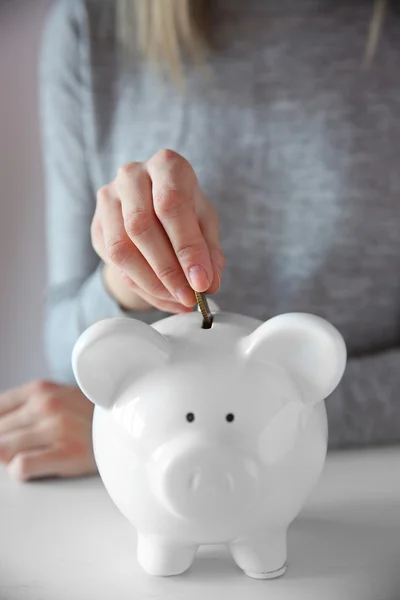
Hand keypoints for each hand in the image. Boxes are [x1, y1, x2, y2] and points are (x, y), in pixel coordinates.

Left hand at [0, 381, 95, 480]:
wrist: (131, 424)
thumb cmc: (92, 415)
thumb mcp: (58, 396)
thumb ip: (26, 406)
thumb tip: (0, 427)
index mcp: (40, 389)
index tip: (5, 437)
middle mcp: (46, 405)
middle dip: (3, 444)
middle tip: (24, 448)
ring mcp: (57, 428)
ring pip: (2, 449)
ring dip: (10, 459)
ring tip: (30, 458)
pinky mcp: (67, 453)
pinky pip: (22, 466)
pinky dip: (20, 471)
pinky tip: (35, 468)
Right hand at [91, 149, 224, 312]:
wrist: (154, 203)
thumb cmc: (185, 210)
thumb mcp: (205, 223)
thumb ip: (209, 251)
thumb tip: (208, 284)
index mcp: (166, 165)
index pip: (171, 205)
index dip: (187, 248)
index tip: (201, 282)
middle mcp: (132, 175)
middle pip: (141, 226)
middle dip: (168, 271)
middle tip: (189, 297)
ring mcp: (108, 198)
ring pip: (121, 248)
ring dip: (151, 283)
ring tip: (178, 300)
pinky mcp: (97, 225)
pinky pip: (113, 263)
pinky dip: (141, 287)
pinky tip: (163, 297)